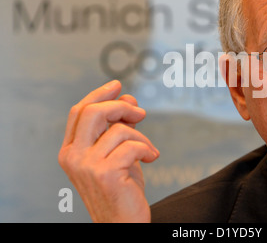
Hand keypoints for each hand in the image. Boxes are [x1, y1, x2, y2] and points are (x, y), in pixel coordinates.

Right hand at [58, 80, 158, 221]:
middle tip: (140, 113)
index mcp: (71, 150)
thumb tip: (128, 99)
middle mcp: (73, 157)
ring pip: (119, 129)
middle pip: (93, 112)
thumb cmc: (121, 188)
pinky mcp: (105, 173)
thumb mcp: (116, 153)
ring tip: (148, 151)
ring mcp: (86, 165)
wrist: (122, 223)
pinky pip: (133, 146)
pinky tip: (151, 158)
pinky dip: (147, 149)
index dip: (99, 94)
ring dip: (141, 137)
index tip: (118, 85)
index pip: (79, 111)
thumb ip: (117, 127)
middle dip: (120, 106)